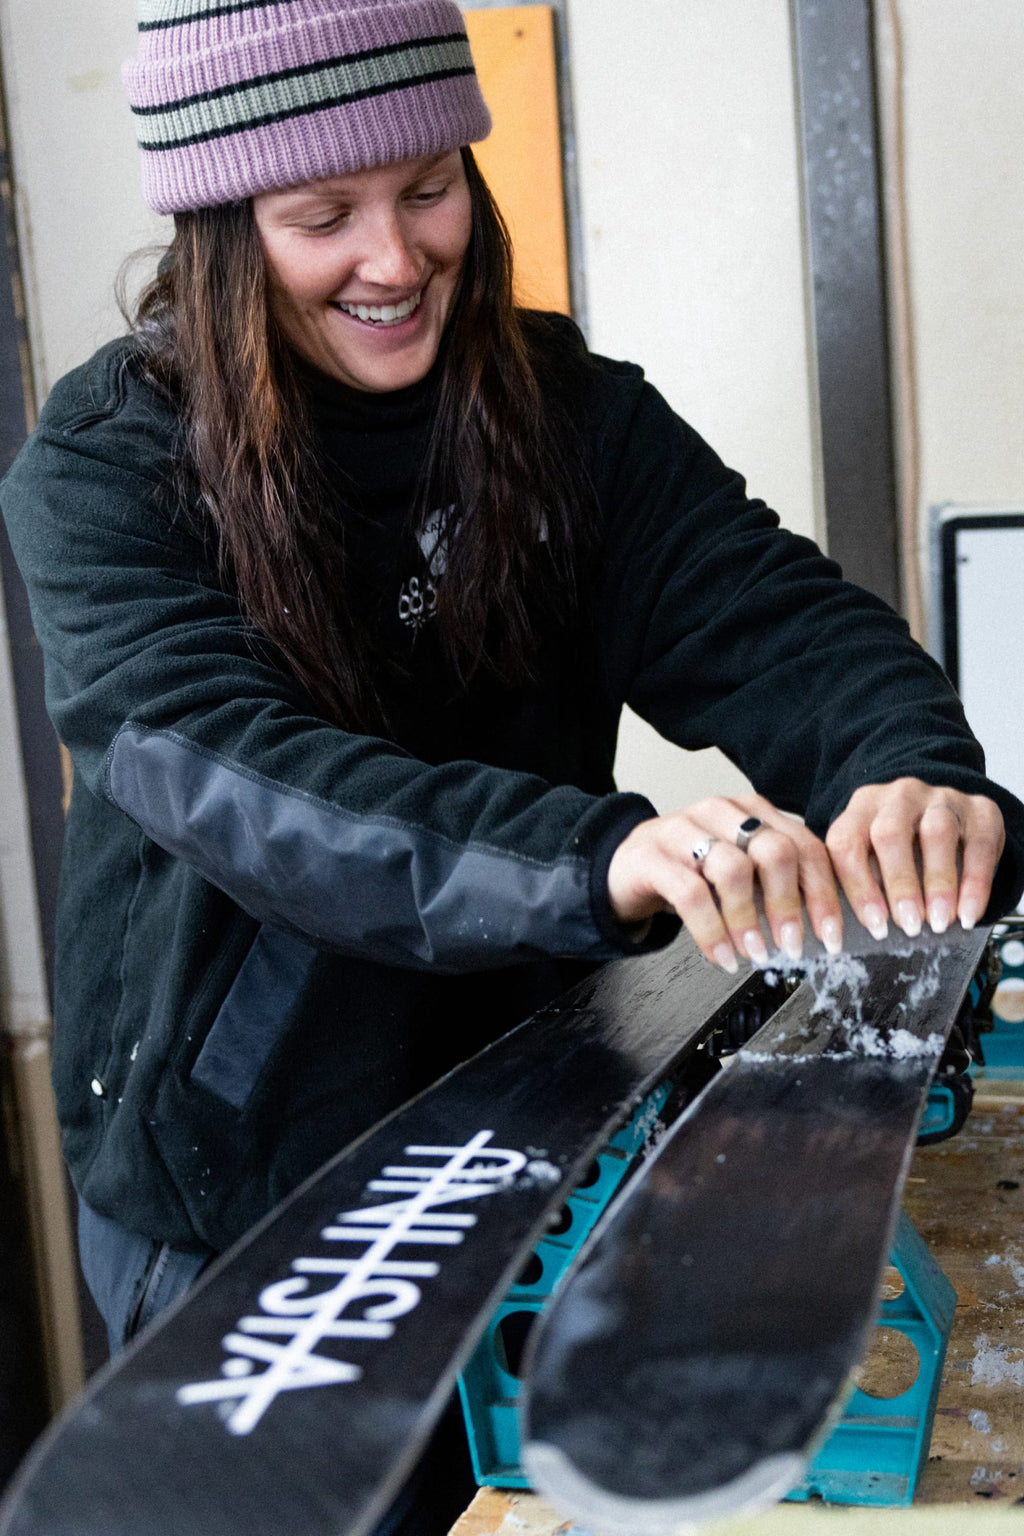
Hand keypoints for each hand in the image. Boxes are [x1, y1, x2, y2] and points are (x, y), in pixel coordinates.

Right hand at [607, 794, 841, 970]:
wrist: (624, 866)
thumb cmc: (690, 870)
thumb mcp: (740, 868)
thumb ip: (776, 882)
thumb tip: (824, 925)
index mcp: (754, 812)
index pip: (806, 847)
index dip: (826, 894)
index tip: (835, 936)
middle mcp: (723, 812)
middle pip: (776, 852)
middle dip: (792, 906)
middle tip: (794, 946)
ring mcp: (685, 830)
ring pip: (733, 870)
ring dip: (750, 921)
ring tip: (755, 953)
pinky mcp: (653, 855)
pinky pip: (691, 895)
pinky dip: (712, 933)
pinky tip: (722, 957)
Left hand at [824, 778, 1004, 939]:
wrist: (953, 818)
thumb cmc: (904, 850)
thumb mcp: (877, 857)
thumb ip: (867, 882)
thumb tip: (866, 930)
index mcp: (862, 808)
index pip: (846, 842)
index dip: (858, 886)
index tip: (874, 925)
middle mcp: (898, 796)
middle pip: (890, 834)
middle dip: (899, 884)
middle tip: (908, 925)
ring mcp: (940, 798)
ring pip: (936, 834)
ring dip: (937, 883)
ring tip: (938, 921)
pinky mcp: (980, 811)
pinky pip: (978, 846)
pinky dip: (974, 884)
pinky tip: (968, 914)